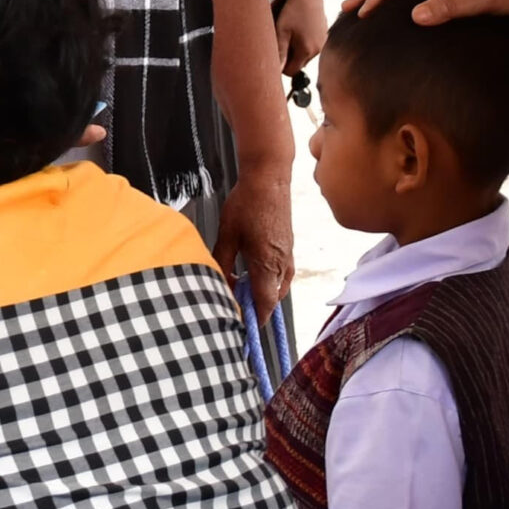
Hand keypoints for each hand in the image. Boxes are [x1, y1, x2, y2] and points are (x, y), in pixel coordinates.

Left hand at [215, 164, 293, 310]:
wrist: (269, 179)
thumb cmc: (246, 203)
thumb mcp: (227, 234)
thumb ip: (222, 262)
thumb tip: (219, 284)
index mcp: (267, 264)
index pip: (264, 303)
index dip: (254, 319)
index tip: (242, 329)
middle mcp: (282, 264)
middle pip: (272, 299)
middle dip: (257, 310)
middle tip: (237, 312)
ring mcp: (288, 256)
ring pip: (279, 287)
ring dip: (263, 295)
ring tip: (241, 294)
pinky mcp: (288, 247)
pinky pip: (282, 274)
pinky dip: (270, 282)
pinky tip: (253, 275)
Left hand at [274, 0, 327, 73]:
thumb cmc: (292, 10)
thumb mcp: (281, 31)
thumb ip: (279, 52)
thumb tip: (276, 71)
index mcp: (307, 50)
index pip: (292, 71)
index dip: (281, 66)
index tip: (275, 53)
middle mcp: (318, 49)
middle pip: (299, 63)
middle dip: (289, 56)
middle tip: (281, 39)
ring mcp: (323, 41)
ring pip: (306, 54)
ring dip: (297, 48)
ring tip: (290, 32)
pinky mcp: (325, 33)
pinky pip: (312, 44)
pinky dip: (305, 40)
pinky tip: (299, 27)